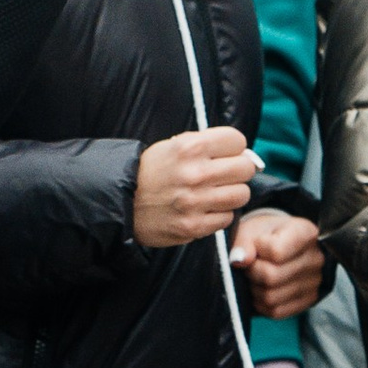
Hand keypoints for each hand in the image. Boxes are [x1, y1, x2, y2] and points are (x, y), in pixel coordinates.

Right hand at [134, 125, 255, 246]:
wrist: (122, 202)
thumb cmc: (151, 172)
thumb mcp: (173, 146)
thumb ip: (207, 146)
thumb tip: (245, 155)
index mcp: (190, 147)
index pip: (237, 141)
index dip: (234, 148)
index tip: (226, 155)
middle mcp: (195, 173)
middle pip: (245, 169)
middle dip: (238, 171)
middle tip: (225, 176)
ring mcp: (195, 202)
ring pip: (241, 195)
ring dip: (231, 194)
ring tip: (214, 194)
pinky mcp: (194, 226)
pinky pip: (227, 218)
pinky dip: (219, 214)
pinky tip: (204, 209)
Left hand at [232, 205, 325, 317]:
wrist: (279, 247)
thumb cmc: (265, 235)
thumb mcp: (250, 229)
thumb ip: (242, 242)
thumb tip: (238, 260)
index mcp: (305, 232)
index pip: (276, 251)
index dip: (257, 250)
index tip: (257, 245)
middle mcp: (316, 258)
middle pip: (272, 277)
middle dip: (252, 272)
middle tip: (250, 265)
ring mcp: (315, 282)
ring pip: (271, 298)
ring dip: (255, 289)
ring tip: (257, 276)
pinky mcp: (308, 301)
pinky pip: (276, 311)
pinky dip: (262, 303)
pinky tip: (263, 289)